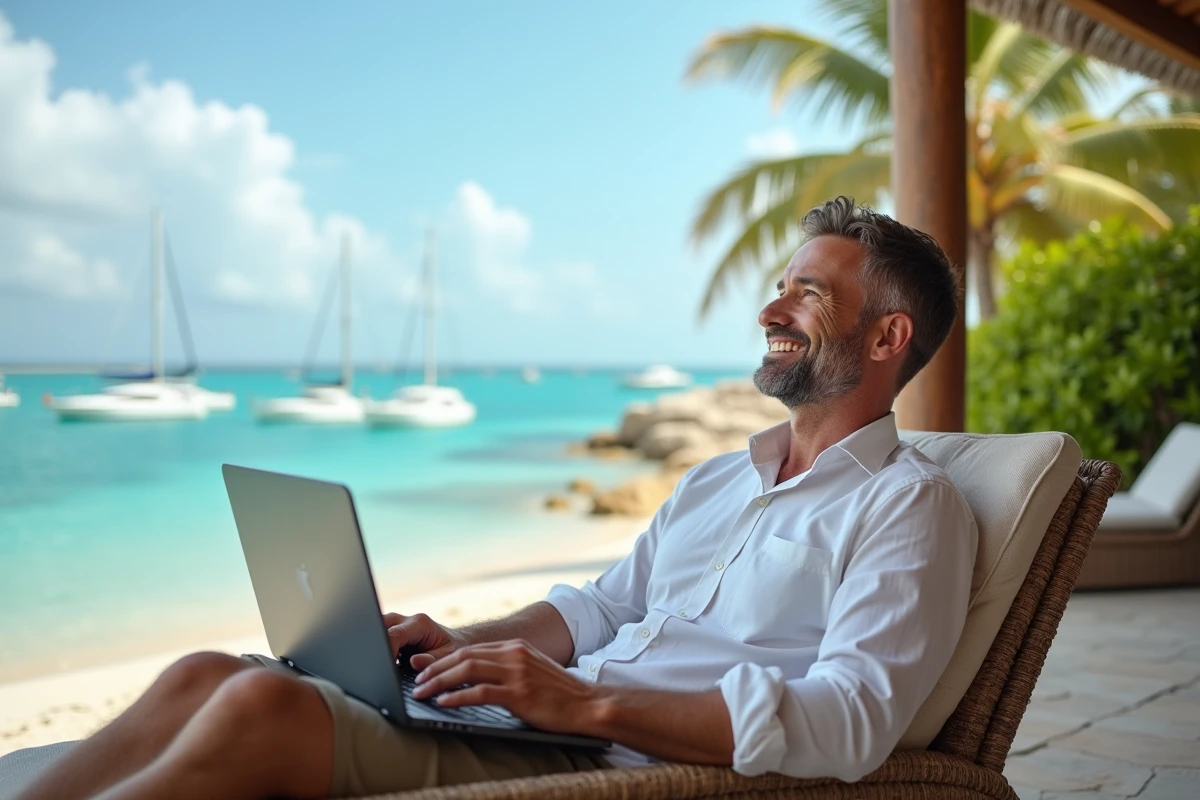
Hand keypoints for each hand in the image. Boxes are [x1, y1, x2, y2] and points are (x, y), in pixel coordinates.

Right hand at [384, 612, 468, 670]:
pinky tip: (382, 661)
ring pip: (378, 626)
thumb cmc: (453, 649)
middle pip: (381, 624)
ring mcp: (400, 624)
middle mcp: (408, 620)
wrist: (457, 642)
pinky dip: (378, 646)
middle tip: (376, 664)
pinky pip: (381, 634)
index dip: (386, 650)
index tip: (383, 666)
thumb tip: (414, 662)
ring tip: (379, 662)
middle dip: (376, 643)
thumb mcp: (448, 657)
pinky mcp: (395, 631)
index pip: (394, 634)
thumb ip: (432, 660)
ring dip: (376, 643)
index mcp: (420, 624)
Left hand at [411, 639, 605, 734]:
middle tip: (417, 681)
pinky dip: (458, 697)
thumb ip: (507, 669)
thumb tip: (477, 679)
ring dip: (440, 681)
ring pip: (467, 670)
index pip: (471, 650)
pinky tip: (444, 702)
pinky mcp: (519, 693)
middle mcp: (514, 654)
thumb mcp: (532, 671)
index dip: (444, 659)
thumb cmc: (559, 694)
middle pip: (464, 656)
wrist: (587, 704)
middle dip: (436, 668)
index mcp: (515, 648)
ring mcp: (517, 672)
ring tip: (423, 692)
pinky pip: (480, 692)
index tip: (425, 668)